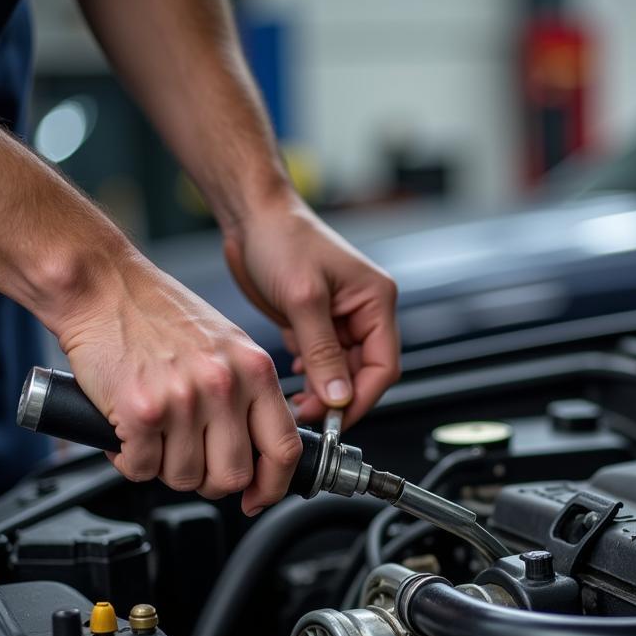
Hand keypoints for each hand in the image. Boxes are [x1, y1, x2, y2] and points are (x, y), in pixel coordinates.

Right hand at [55, 248, 300, 515]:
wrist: (102, 286)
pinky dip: (130, 462)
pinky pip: (141, 468)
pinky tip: (128, 436)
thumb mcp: (228, 346)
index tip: (258, 497)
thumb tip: (259, 451)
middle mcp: (225, 385)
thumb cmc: (159, 313)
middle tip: (191, 463)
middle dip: (209, 481)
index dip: (272, 486)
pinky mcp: (141, 411)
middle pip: (232, 476)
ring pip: (184, 477)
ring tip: (155, 437)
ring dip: (164, 469)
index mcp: (255, 369)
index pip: (284, 448)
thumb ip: (249, 393)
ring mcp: (184, 400)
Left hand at [223, 191, 399, 425]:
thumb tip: (339, 396)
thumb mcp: (303, 299)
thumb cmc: (282, 239)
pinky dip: (309, 374)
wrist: (251, 216)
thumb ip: (323, 352)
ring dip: (321, 388)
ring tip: (296, 399)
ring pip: (341, 372)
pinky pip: (322, 361)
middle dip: (337, 397)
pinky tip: (292, 374)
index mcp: (377, 301)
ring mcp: (342, 319)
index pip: (384, 366)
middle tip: (307, 413)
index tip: (335, 419)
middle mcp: (365, 312)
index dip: (362, 398)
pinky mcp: (318, 323)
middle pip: (364, 373)